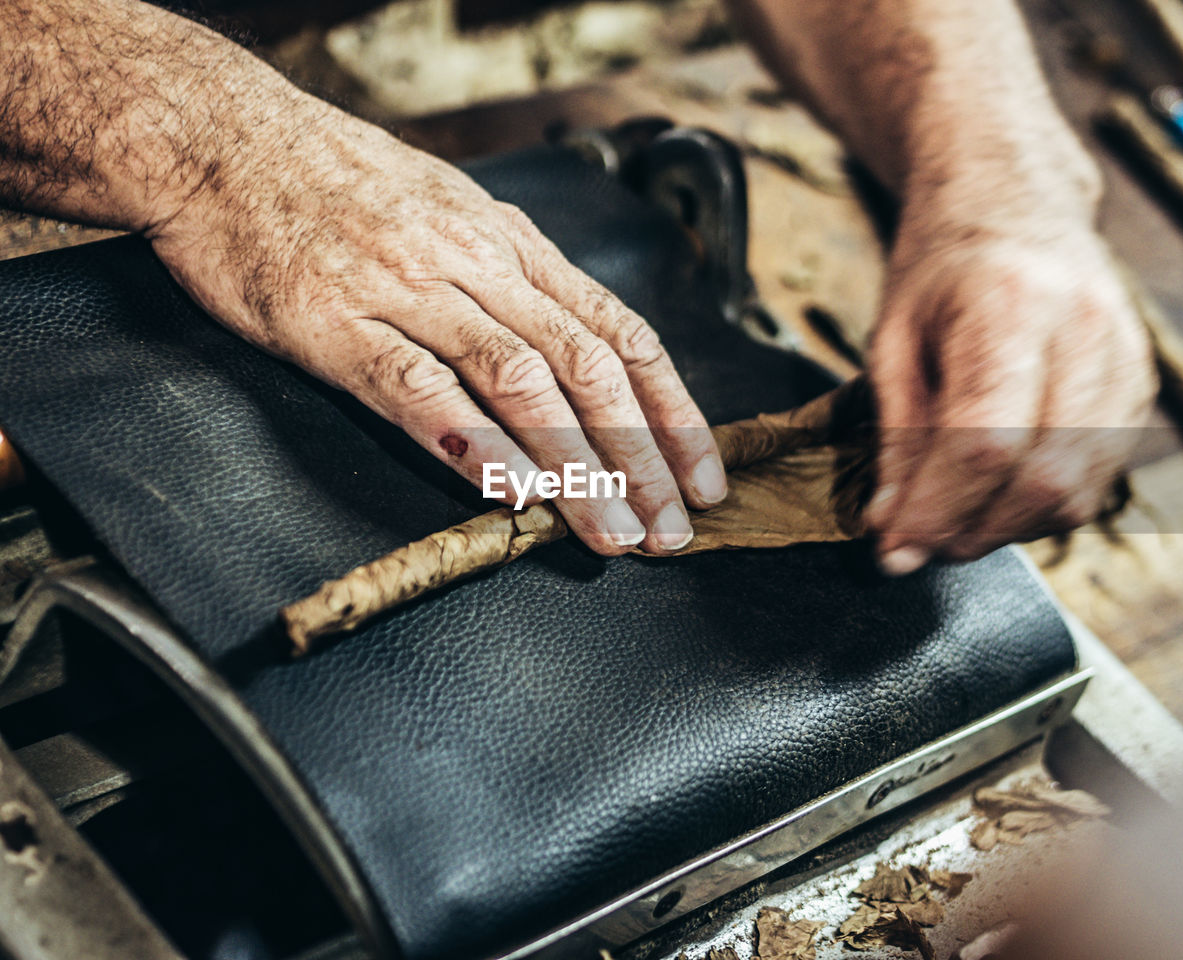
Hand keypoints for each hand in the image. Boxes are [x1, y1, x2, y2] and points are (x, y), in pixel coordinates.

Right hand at [146, 93, 725, 555]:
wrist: (221, 137)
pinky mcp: (334, 323)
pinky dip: (475, 444)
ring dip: (577, 468)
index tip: (701, 474)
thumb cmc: (340, 179)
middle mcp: (476, 263)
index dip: (672, 410)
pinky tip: (514, 493)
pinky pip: (419, 389)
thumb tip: (578, 349)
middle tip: (671, 527)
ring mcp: (407, 290)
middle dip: (641, 456)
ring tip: (612, 530)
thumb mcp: (453, 207)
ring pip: (519, 383)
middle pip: (587, 368)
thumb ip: (514, 278)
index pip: (620, 333)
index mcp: (511, 242)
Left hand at [864, 222, 1156, 573]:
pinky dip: (1039, 509)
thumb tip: (889, 524)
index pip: (984, 441)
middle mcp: (1084, 333)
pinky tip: (994, 499)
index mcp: (1012, 306)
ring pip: (1076, 492)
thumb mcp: (892, 338)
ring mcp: (1125, 361)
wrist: (1015, 206)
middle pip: (1039, 478)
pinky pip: (1097, 481)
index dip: (936, 510)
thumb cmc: (944, 268)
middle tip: (915, 543)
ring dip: (1003, 529)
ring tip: (949, 522)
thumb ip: (895, 434)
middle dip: (968, 531)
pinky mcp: (1140, 388)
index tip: (892, 548)